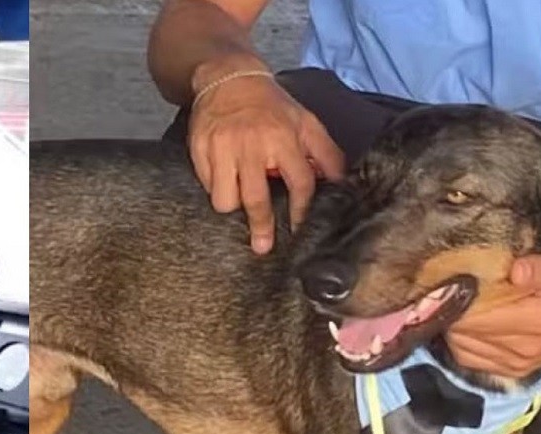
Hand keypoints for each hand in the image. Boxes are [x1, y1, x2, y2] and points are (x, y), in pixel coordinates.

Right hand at [188, 71, 343, 252]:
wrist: (227, 78)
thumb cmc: (270, 105)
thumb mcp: (304, 121)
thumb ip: (325, 151)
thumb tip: (341, 182)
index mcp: (283, 138)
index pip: (299, 183)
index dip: (300, 210)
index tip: (297, 229)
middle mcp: (252, 145)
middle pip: (256, 199)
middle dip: (261, 226)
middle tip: (262, 247)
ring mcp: (222, 148)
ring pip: (225, 199)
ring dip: (232, 204)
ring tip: (237, 197)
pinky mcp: (199, 150)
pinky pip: (206, 185)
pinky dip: (214, 187)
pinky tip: (222, 176)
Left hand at [445, 255, 540, 376]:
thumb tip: (515, 271)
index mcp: (534, 321)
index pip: (474, 317)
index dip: (455, 301)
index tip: (446, 285)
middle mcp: (520, 348)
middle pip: (462, 333)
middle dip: (450, 313)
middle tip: (447, 294)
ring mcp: (514, 363)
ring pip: (461, 348)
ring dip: (453, 328)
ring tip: (455, 309)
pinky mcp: (511, 371)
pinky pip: (471, 361)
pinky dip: (461, 344)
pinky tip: (464, 327)